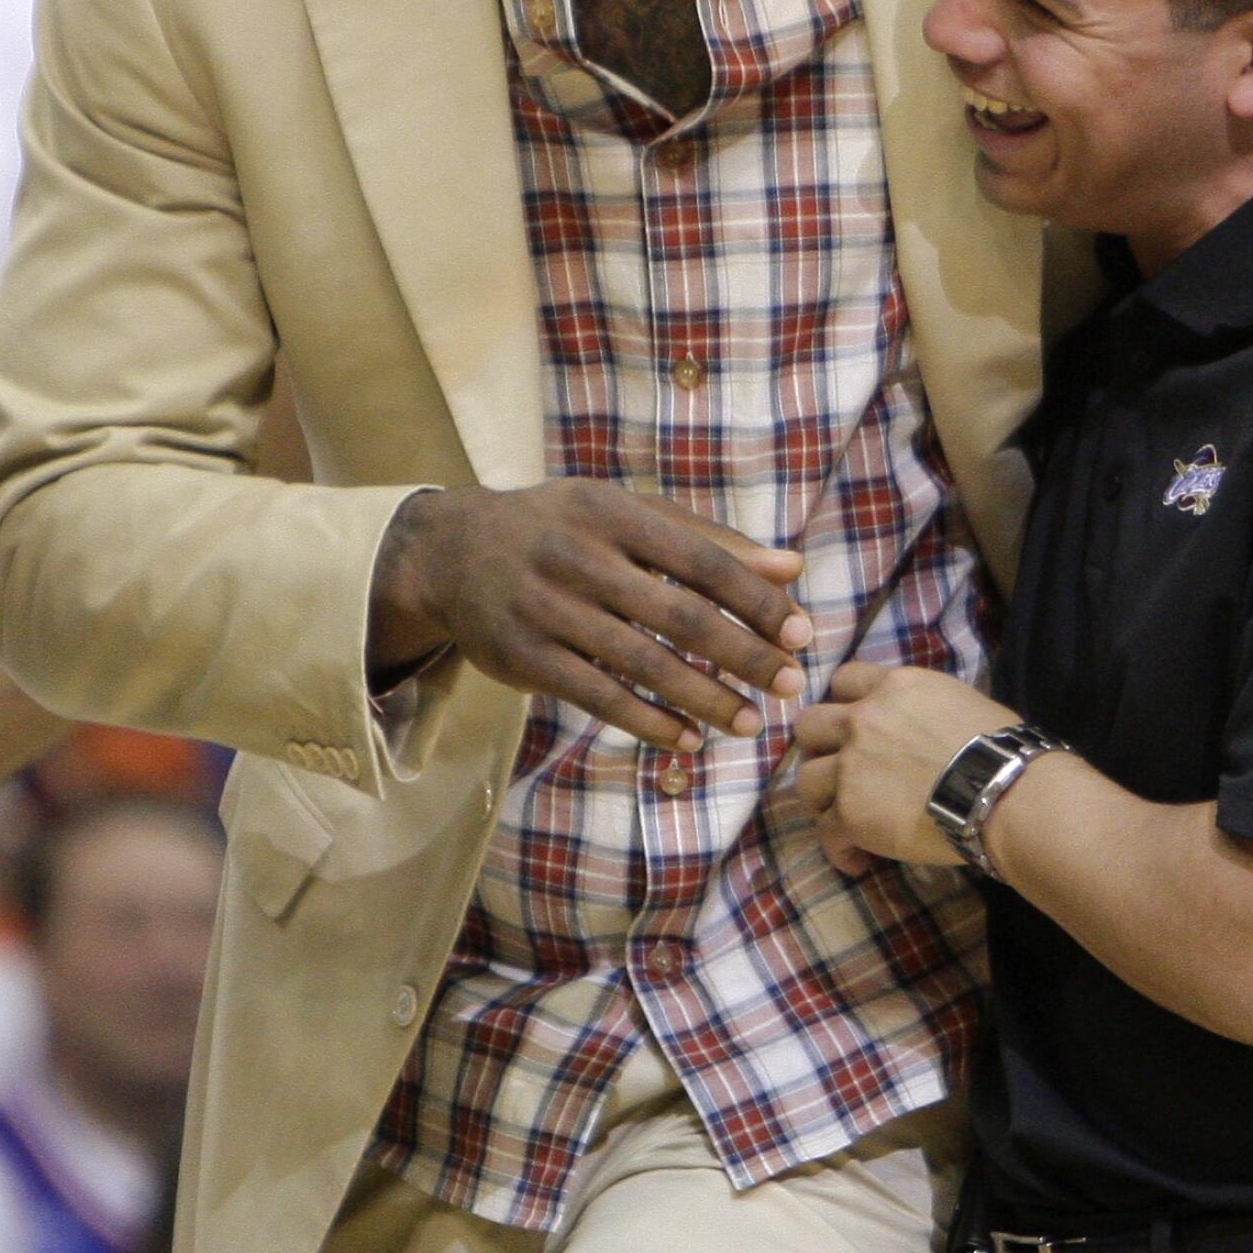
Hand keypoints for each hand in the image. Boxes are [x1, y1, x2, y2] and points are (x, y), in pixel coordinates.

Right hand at [367, 481, 810, 751]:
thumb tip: (791, 568)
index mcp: (614, 514)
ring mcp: (547, 610)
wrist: (450, 553)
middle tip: (788, 685)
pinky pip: (598, 697)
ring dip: (703, 698)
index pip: (702, 560)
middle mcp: (579, 558)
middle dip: (742, 654)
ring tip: (748, 723)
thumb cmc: (563, 529)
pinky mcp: (524, 658)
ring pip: (641, 663)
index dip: (757, 600)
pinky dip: (648, 721)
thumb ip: (708, 542)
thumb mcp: (628, 515)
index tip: (802, 634)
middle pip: (678, 614)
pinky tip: (687, 738)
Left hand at [793, 662, 989, 875]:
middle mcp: (862, 720)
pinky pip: (826, 833)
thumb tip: (922, 725)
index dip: (845, 703)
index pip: (844, 679)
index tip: (855, 725)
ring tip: (845, 818)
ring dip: (824, 799)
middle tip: (841, 770)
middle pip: (809, 726)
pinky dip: (840, 849)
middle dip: (820, 748)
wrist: (1000, 791)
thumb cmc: (998, 748)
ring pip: (805, 780)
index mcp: (892, 687)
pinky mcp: (850, 813)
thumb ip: (922, 707)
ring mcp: (851, 767)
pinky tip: (858, 860)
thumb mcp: (959, 701)